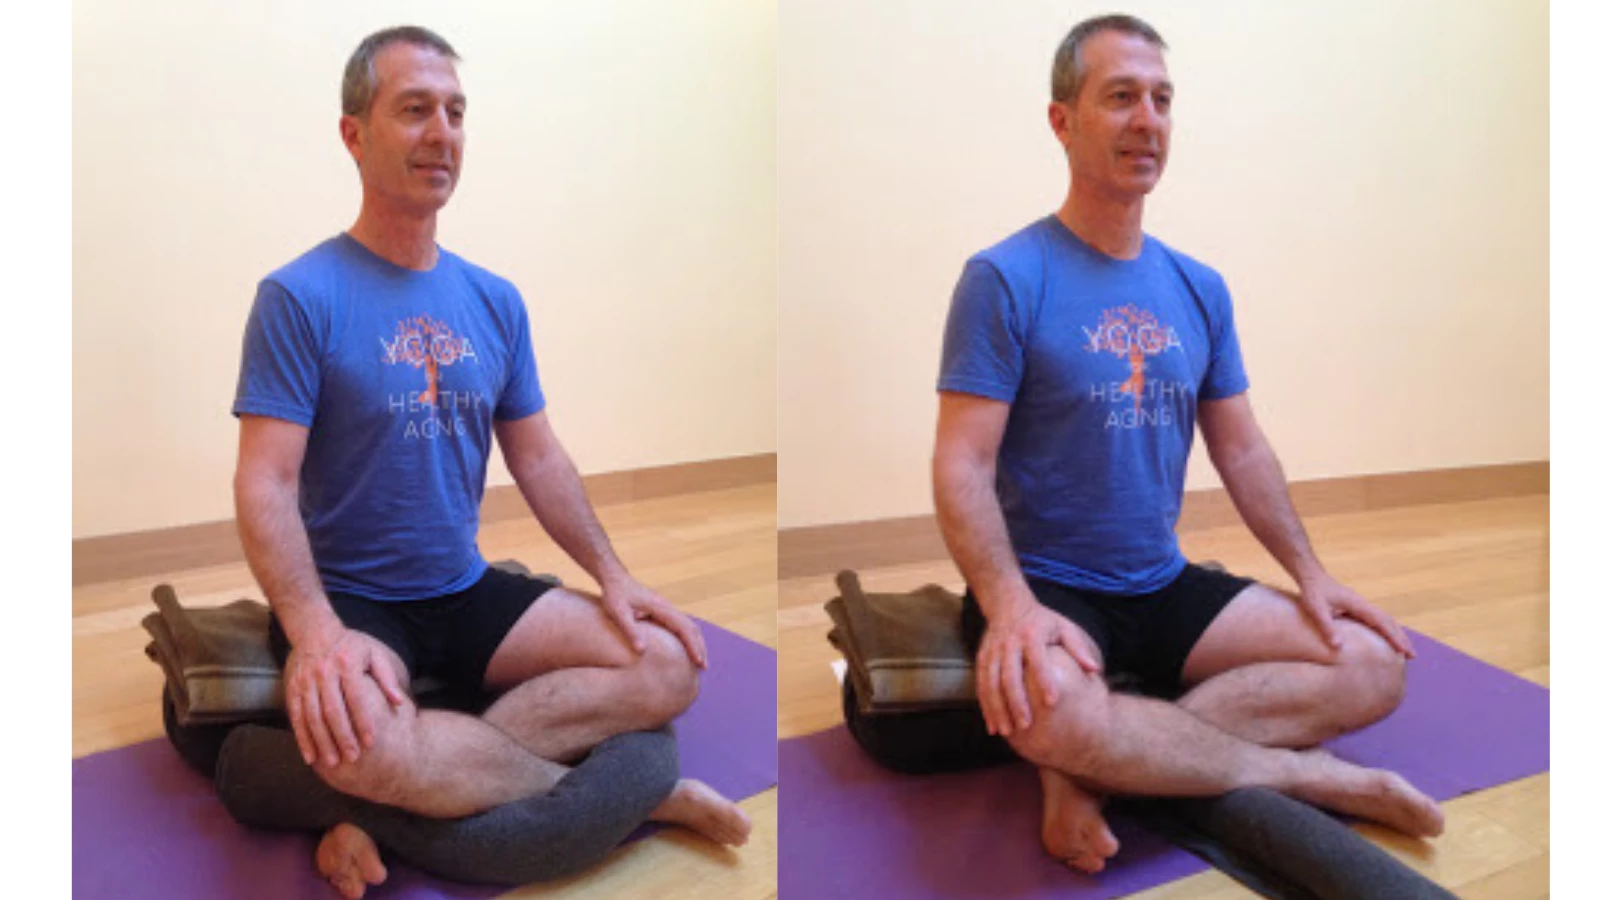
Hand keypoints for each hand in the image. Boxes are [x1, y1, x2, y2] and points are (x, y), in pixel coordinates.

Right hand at [284, 626, 408, 766]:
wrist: (314, 631)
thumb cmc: (352, 646)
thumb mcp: (374, 654)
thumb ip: (387, 678)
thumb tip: (399, 703)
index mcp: (347, 664)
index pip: (356, 697)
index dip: (364, 721)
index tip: (371, 742)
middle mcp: (324, 673)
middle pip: (332, 710)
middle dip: (342, 736)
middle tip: (352, 758)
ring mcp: (306, 681)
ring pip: (312, 717)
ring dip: (321, 742)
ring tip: (332, 763)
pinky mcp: (292, 688)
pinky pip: (296, 717)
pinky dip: (302, 738)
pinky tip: (310, 756)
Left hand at [597, 574, 707, 668]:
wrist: (614, 578)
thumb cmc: (615, 594)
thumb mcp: (618, 613)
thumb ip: (631, 630)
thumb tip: (642, 651)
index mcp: (661, 607)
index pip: (684, 627)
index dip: (692, 645)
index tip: (698, 661)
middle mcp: (668, 607)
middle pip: (691, 627)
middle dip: (699, 646)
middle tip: (704, 667)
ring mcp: (666, 609)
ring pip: (688, 626)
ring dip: (696, 642)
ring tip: (699, 661)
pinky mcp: (662, 611)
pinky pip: (680, 625)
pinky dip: (687, 638)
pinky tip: (685, 649)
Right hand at [975, 598, 1099, 737]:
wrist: (1007, 603)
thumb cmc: (1042, 620)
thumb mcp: (1063, 627)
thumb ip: (1078, 648)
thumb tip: (1095, 670)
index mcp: (1031, 635)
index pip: (1038, 660)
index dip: (1044, 680)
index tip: (1052, 702)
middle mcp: (1009, 643)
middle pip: (1010, 675)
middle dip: (1016, 701)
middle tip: (1026, 725)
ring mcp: (992, 651)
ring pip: (991, 683)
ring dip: (997, 708)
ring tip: (1005, 731)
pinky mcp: (982, 658)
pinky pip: (981, 684)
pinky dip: (985, 706)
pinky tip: (991, 726)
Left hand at [1296, 572, 1415, 658]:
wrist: (1311, 575)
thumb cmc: (1313, 591)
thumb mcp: (1316, 610)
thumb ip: (1327, 627)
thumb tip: (1339, 647)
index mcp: (1358, 605)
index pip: (1382, 623)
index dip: (1394, 637)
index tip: (1405, 651)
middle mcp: (1363, 604)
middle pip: (1389, 621)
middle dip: (1401, 638)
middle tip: (1412, 655)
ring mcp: (1361, 605)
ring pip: (1384, 619)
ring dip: (1396, 633)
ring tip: (1404, 649)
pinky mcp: (1356, 606)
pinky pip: (1376, 619)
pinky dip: (1385, 629)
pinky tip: (1385, 637)